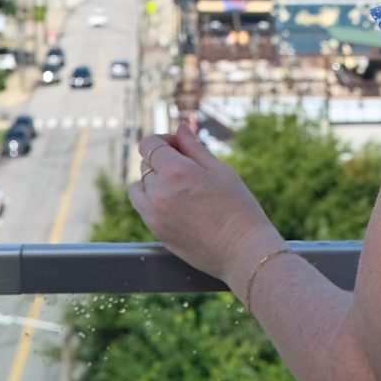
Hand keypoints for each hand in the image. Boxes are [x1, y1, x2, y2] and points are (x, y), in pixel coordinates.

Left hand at [129, 121, 282, 287]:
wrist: (242, 252)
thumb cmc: (239, 209)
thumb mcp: (221, 171)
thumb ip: (195, 148)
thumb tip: (180, 129)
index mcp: (177, 171)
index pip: (149, 145)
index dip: (162, 140)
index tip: (178, 146)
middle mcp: (159, 192)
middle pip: (145, 164)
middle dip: (161, 160)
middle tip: (187, 168)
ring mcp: (154, 214)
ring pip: (138, 187)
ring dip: (152, 182)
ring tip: (179, 189)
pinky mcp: (155, 232)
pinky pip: (143, 207)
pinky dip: (153, 201)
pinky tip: (178, 205)